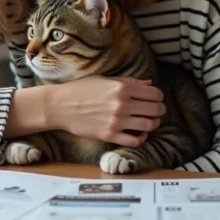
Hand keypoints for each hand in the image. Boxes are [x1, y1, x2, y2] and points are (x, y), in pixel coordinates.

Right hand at [49, 76, 165, 146]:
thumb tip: (149, 83)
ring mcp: (116, 121)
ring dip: (153, 124)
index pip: (153, 93)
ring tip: (150, 122)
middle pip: (154, 109)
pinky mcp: (109, 135)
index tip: (156, 99)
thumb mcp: (104, 79)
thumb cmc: (80, 90)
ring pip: (148, 125)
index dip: (158, 96)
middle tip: (157, 111)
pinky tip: (139, 134)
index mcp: (121, 88)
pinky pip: (134, 140)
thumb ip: (129, 81)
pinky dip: (141, 138)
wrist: (60, 105)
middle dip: (160, 110)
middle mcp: (122, 104)